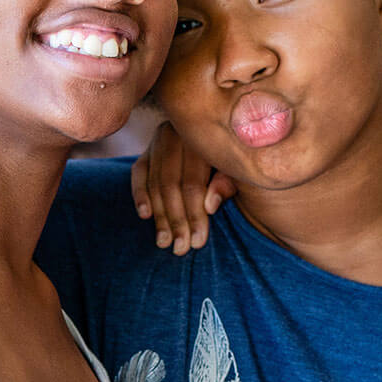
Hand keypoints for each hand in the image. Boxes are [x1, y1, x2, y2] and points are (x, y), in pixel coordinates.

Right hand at [129, 120, 236, 254]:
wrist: (230, 146)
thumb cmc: (242, 166)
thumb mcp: (241, 173)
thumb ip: (228, 185)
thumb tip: (209, 205)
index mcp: (205, 137)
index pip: (193, 182)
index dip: (194, 215)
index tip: (197, 242)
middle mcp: (178, 133)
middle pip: (171, 184)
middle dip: (175, 220)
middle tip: (180, 249)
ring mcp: (160, 139)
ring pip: (155, 182)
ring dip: (160, 216)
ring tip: (164, 242)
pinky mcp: (148, 150)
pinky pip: (139, 173)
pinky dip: (140, 194)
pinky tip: (145, 216)